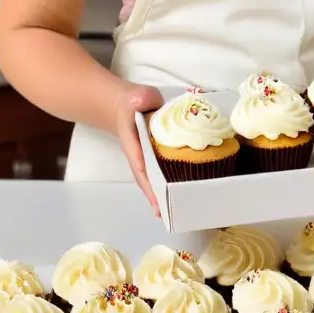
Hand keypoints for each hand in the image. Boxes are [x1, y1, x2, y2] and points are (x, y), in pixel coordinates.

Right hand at [114, 83, 163, 216]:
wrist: (129, 105)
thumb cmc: (133, 103)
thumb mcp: (136, 98)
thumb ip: (140, 99)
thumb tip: (144, 101)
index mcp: (134, 144)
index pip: (140, 165)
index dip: (147, 182)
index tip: (154, 198)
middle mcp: (142, 155)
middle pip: (147, 179)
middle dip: (156, 196)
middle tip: (165, 214)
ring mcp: (151, 157)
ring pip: (156, 178)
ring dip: (164, 194)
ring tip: (174, 212)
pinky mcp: (161, 155)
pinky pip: (167, 171)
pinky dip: (174, 182)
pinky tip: (184, 193)